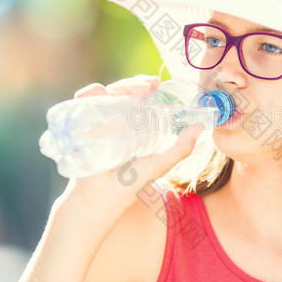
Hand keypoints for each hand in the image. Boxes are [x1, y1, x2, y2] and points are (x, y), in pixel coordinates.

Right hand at [53, 74, 204, 220]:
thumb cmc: (130, 183)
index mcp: (136, 123)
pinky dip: (88, 94)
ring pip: (106, 93)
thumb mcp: (160, 164)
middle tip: (148, 85)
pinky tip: (97, 93)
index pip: (142, 98)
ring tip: (129, 90)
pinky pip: (83, 102)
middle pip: (125, 92)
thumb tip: (200, 127)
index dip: (148, 87)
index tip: (157, 83)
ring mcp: (98, 120)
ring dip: (117, 86)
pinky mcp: (81, 124)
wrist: (100, 198)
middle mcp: (117, 118)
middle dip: (135, 83)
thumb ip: (181, 148)